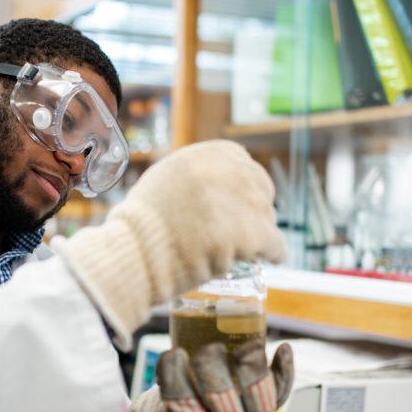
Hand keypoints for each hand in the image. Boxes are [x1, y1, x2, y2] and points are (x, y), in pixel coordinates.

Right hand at [54, 140, 286, 347]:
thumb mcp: (167, 177)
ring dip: (258, 233)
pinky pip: (275, 244)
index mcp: (209, 153)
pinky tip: (273, 257)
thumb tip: (220, 180)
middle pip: (261, 189)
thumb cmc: (142, 223)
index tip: (241, 204)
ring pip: (267, 218)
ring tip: (243, 248)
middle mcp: (230, 171)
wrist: (135, 252)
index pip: (244, 164)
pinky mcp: (249, 234)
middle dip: (254, 209)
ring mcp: (241, 202)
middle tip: (243, 229)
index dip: (244, 187)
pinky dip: (275, 253)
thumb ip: (196, 174)